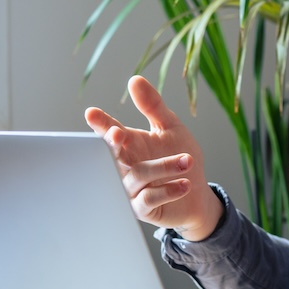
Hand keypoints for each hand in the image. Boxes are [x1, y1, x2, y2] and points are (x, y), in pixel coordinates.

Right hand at [85, 75, 222, 241]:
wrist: (197, 194)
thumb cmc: (179, 157)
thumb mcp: (170, 127)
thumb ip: (153, 106)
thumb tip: (134, 80)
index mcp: (129, 144)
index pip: (109, 132)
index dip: (100, 124)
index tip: (91, 113)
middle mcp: (125, 166)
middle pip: (112, 155)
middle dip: (112, 144)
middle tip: (117, 134)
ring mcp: (130, 189)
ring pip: (137, 176)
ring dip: (163, 167)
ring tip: (187, 160)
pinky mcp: (141, 209)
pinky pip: (149, 198)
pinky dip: (167, 190)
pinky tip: (185, 183)